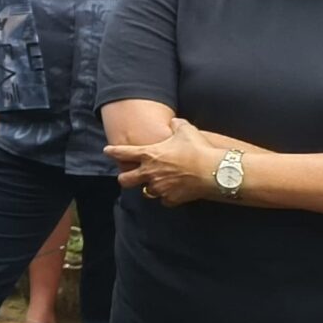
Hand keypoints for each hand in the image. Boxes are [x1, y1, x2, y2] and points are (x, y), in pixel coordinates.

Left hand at [105, 117, 229, 205]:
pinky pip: (164, 201)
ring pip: (145, 192)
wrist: (214, 171)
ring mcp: (159, 187)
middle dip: (124, 178)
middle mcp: (149, 173)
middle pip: (125, 180)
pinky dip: (167, 197)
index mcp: (148, 154)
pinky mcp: (171, 199)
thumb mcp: (186, 130)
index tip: (107, 151)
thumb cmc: (198, 148)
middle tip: (128, 176)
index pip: (123, 153)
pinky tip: (172, 193)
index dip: (113, 151)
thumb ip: (176, 125)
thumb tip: (174, 122)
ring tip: (156, 184)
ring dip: (149, 188)